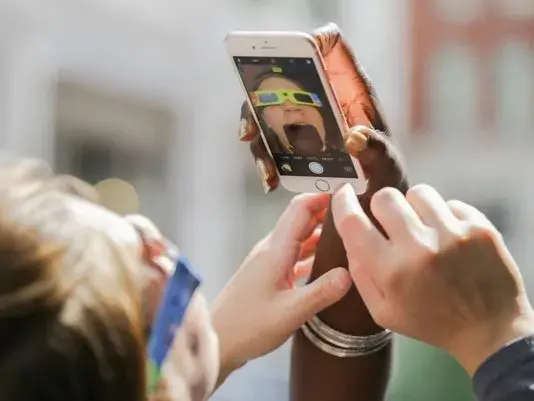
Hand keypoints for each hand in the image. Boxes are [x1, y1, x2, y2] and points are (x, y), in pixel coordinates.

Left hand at [211, 193, 351, 379]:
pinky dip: (313, 254)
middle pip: (301, 220)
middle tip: (358, 216)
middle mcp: (272, 249)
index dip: (323, 196)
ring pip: (300, 238)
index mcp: (276, 250)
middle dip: (328, 214)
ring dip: (322, 234)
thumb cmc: (248, 326)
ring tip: (351, 238)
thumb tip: (350, 273)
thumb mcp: (289, 313)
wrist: (216, 341)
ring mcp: (269, 262)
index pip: (300, 209)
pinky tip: (330, 264)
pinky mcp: (269, 275)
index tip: (348, 194)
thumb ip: (320, 293)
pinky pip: (295, 256)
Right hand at [238, 23, 406, 198]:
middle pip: (284, 79)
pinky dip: (265, 161)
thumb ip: (376, 148)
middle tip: (253, 126)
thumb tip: (354, 137)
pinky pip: (268, 142)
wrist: (371, 193)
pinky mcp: (290, 140)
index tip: (297, 51)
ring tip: (267, 168)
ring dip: (259, 137)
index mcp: (350, 88)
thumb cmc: (383, 170)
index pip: (332, 47)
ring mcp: (302, 118)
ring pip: (267, 112)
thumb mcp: (385, 160)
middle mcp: (321, 98)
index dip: (314, 41)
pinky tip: (271, 181)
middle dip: (262, 94)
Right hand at [332, 183, 533, 374]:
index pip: (354, 223)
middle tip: (392, 222)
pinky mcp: (479, 228)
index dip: (343, 203)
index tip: (344, 194)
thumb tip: (351, 236)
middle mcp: (420, 248)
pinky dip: (445, 216)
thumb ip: (360, 274)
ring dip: (415, 208)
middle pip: (386, 198)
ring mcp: (453, 234)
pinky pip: (450, 203)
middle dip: (383, 207)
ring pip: (419, 193)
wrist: (490, 330)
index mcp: (392, 272)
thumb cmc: (430, 322)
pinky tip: (450, 237)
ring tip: (424, 228)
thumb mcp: (383, 311)